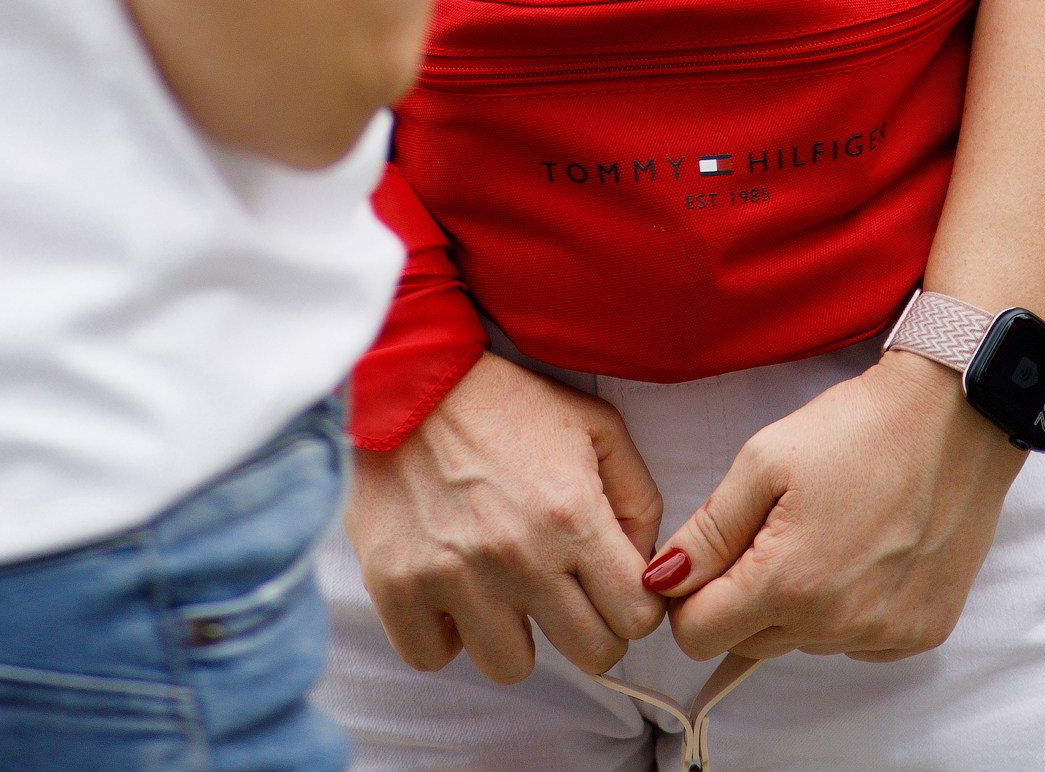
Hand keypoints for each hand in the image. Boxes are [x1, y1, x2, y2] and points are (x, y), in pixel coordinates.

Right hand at [347, 351, 665, 685]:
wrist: (407, 375)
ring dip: (509, 633)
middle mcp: (519, 555)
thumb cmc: (503, 400)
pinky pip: (432, 656)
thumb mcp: (592, 424)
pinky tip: (447, 589)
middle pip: (591, 655)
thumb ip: (637, 496)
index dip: (630, 606)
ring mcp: (455, 577)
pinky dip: (441, 634)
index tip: (607, 587)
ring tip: (495, 583)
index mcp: (572, 515)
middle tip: (558, 590)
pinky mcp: (397, 586)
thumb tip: (647, 567)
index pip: (637, 619)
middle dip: (584, 627)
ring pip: (512, 668)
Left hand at [646, 350, 1019, 668]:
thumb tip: (662, 580)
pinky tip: (864, 553)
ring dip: (796, 604)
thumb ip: (709, 530)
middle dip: (741, 598)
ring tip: (825, 532)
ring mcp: (883, 636)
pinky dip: (847, 609)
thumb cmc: (857, 429)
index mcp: (788, 583)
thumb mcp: (765, 460)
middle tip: (768, 532)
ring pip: (802, 643)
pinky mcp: (920, 634)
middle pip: (748, 643)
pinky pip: (856, 642)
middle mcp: (837, 626)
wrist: (953, 418)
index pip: (699, 636)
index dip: (688, 596)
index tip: (705, 558)